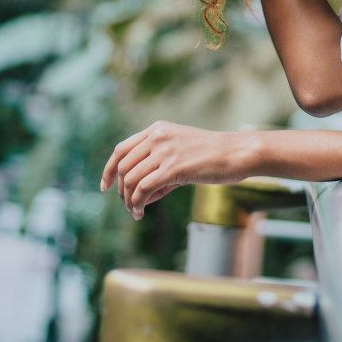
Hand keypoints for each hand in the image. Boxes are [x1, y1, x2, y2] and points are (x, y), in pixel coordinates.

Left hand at [100, 121, 255, 219]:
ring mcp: (165, 151)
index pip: (121, 149)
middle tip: (129, 206)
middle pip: (123, 167)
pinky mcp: (173, 168)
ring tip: (135, 212)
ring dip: (129, 200)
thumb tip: (138, 195)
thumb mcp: (180, 153)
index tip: (105, 186)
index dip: (109, 169)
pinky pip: (143, 188)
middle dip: (120, 190)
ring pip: (131, 179)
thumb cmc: (212, 156)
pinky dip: (137, 203)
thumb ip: (158, 167)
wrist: (236, 153)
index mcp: (157, 129)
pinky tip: (140, 212)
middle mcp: (157, 136)